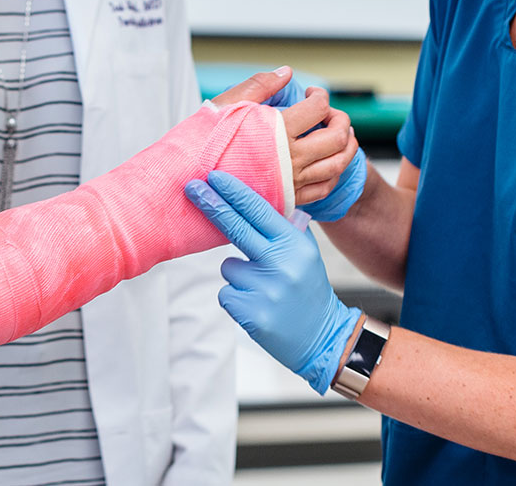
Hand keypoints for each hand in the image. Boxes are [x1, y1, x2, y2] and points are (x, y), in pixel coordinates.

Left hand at [185, 170, 360, 394]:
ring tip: (264, 289)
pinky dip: (236, 298)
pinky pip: (226, 293)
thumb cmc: (307, 289)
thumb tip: (250, 199)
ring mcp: (265, 290)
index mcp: (295, 245)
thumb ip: (284, 228)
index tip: (214, 176)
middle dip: (211, 205)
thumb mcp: (305, 253)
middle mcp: (281, 264)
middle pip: (236, 228)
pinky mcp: (251, 313)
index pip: (259, 210)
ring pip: (228, 268)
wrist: (323, 337)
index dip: (233, 192)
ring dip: (238, 276)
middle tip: (191, 187)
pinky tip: (258, 305)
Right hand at [211, 67, 359, 206]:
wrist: (184, 184)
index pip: (317, 108)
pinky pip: (324, 188)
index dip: (320, 96)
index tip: (312, 94)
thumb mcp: (225, 106)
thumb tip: (287, 73)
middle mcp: (290, 160)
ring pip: (337, 164)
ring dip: (347, 145)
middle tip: (329, 114)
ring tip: (340, 134)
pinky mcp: (288, 201)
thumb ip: (259, 85)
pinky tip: (328, 162)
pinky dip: (334, 172)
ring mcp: (291, 183)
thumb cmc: (199, 145)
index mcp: (277, 132)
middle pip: (336, 136)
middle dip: (340, 119)